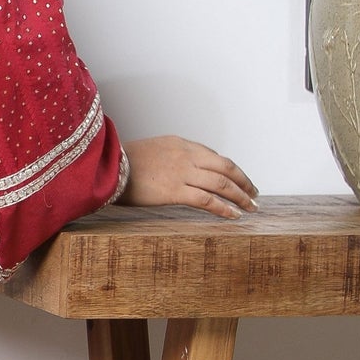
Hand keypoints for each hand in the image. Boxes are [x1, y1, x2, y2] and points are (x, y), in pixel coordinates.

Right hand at [122, 135, 257, 219]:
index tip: (238, 180)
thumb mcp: (151, 151)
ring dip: (241, 196)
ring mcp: (182, 172)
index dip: (230, 170)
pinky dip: (224, 208)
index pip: (214, 156)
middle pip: (226, 167)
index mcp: (180, 144)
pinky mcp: (175, 191)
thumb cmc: (121, 162)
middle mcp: (186, 155)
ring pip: (222, 184)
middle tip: (254, 193)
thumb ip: (170, 159)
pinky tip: (234, 215)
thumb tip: (182, 173)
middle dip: (244, 181)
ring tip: (251, 207)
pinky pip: (207, 200)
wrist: (105, 166)